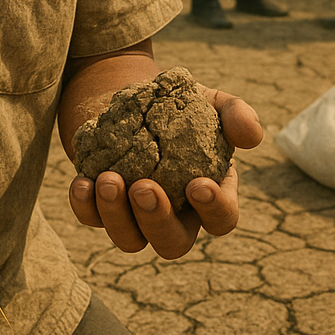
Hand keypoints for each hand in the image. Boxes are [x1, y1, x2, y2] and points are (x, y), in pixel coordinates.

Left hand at [68, 87, 262, 259]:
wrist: (125, 91)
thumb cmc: (174, 102)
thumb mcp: (209, 100)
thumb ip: (235, 113)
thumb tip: (252, 136)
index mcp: (209, 191)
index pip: (222, 218)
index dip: (214, 210)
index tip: (197, 184)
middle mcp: (174, 213)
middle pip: (172, 243)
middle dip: (157, 222)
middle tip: (143, 187)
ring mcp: (135, 214)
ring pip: (130, 239)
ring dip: (117, 216)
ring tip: (108, 180)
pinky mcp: (100, 205)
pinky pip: (92, 220)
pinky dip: (86, 206)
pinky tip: (82, 182)